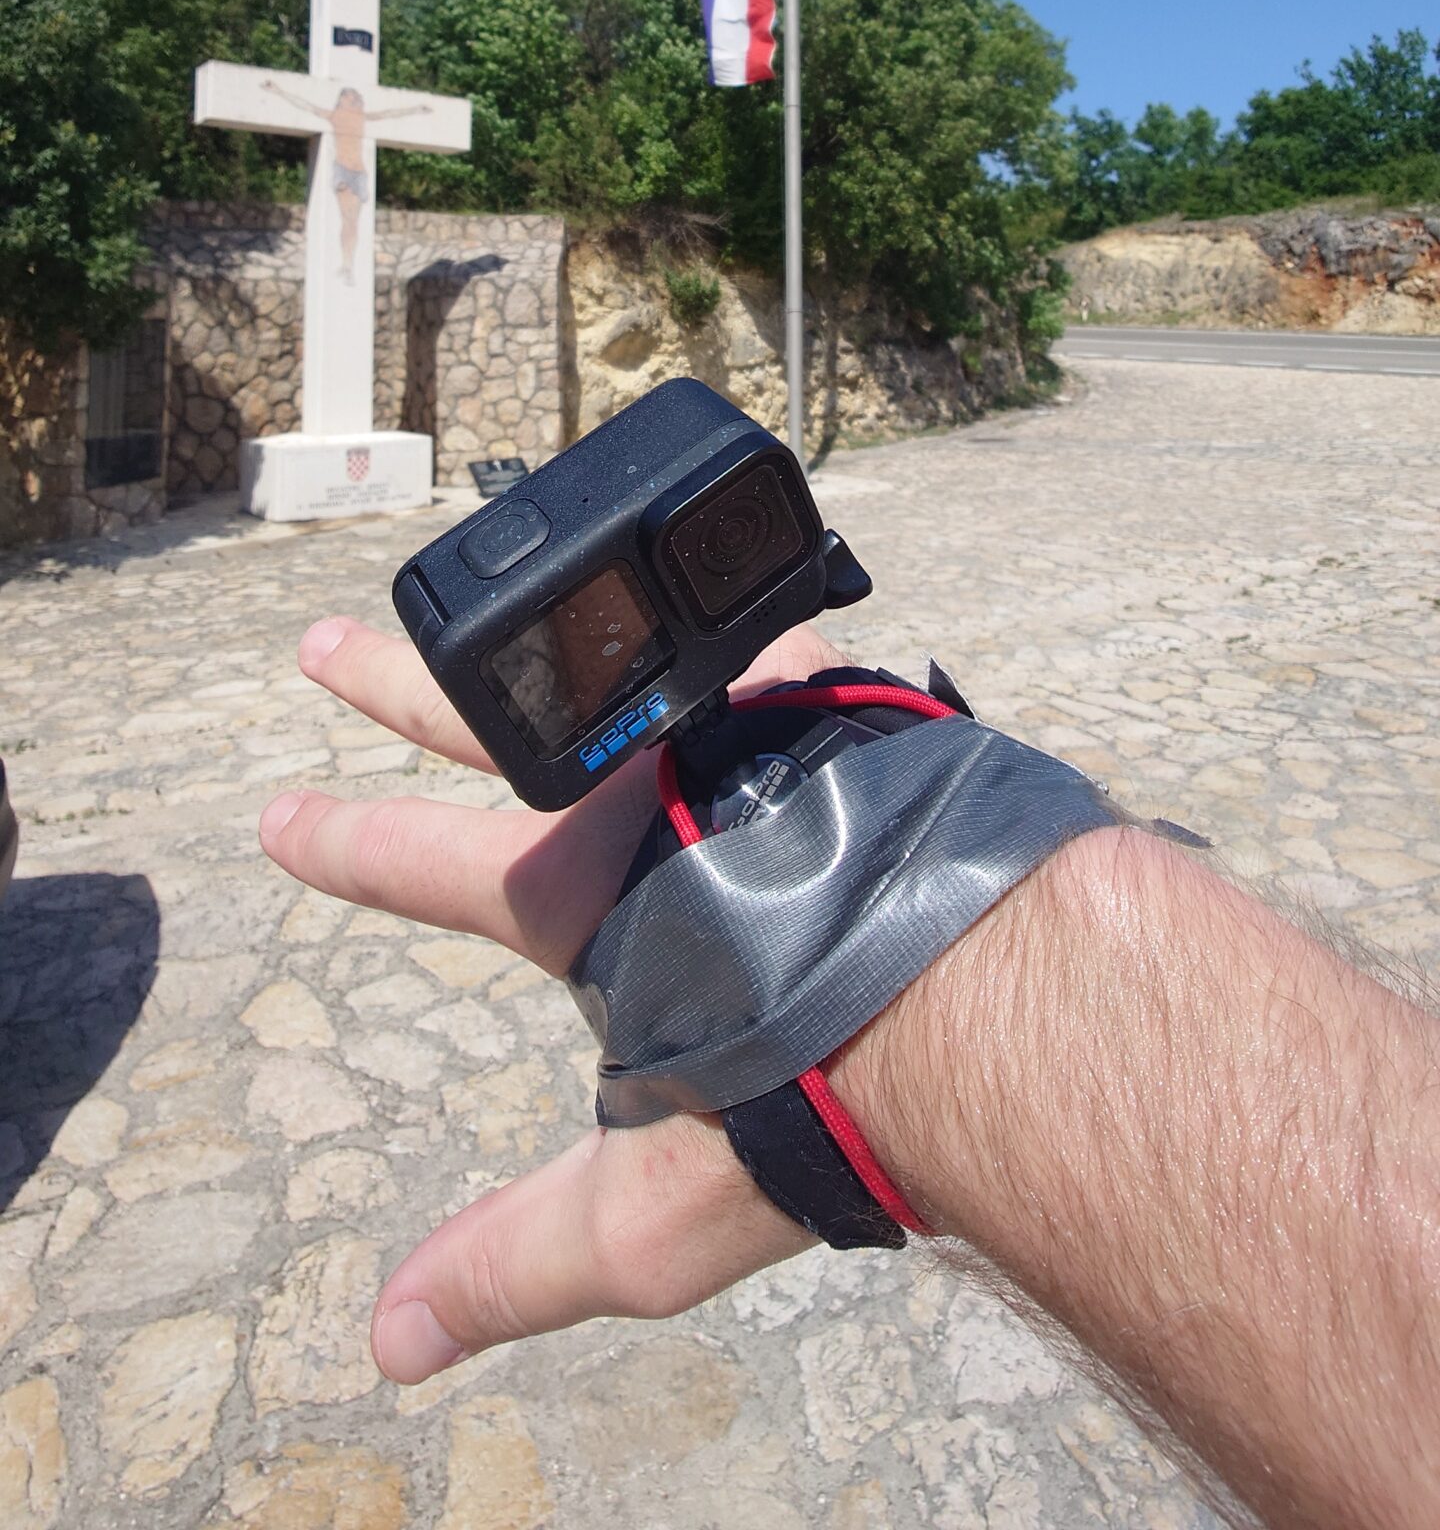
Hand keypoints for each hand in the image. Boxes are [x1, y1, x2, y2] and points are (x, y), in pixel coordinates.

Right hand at [259, 615, 853, 1383]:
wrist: (981, 976)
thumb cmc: (820, 1096)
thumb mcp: (648, 1215)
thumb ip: (518, 1264)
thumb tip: (389, 1345)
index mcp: (579, 894)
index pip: (427, 867)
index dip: (346, 846)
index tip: (276, 815)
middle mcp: (641, 789)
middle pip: (483, 720)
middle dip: (392, 685)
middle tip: (320, 643)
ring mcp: (734, 724)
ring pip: (614, 654)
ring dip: (559, 629)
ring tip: (535, 595)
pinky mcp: (831, 691)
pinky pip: (758, 635)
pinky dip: (731, 623)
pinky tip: (743, 605)